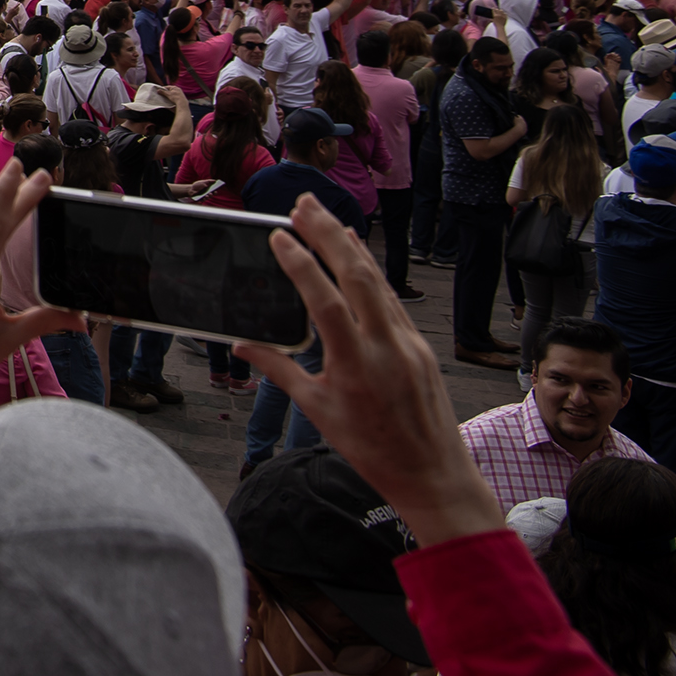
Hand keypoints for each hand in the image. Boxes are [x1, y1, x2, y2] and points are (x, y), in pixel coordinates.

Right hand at [234, 195, 501, 547]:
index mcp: (355, 364)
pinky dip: (371, 271)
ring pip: (377, 282)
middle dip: (328, 234)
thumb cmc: (372, 449)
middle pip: (356, 275)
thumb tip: (243, 346)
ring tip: (325, 216)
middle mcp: (386, 346)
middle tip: (304, 204)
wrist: (432, 472)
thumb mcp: (318, 411)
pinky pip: (391, 299)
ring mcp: (408, 342)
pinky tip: (357, 254)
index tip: (280, 235)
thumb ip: (279, 371)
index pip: (324, 301)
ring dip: (350, 245)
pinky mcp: (420, 345)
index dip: (301, 264)